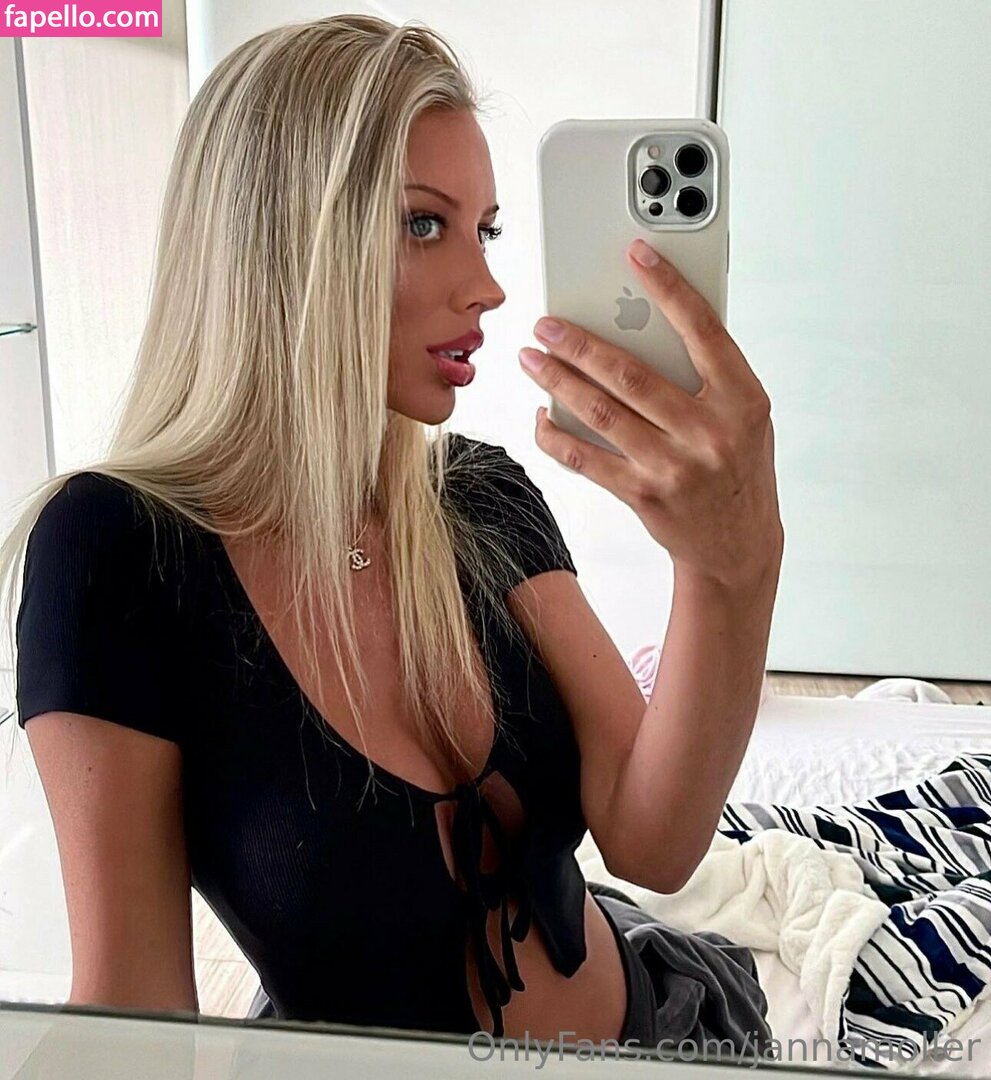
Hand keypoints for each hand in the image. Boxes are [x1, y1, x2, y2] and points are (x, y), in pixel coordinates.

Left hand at [519, 237, 782, 591]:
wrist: (739, 546)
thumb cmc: (739, 468)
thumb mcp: (745, 416)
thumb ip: (709, 375)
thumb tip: (644, 326)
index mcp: (743, 399)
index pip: (702, 329)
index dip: (667, 287)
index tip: (636, 252)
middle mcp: (709, 431)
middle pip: (630, 373)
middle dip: (579, 343)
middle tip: (545, 322)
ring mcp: (674, 466)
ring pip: (600, 412)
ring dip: (557, 381)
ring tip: (531, 359)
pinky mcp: (643, 495)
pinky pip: (585, 459)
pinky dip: (556, 436)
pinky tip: (540, 416)